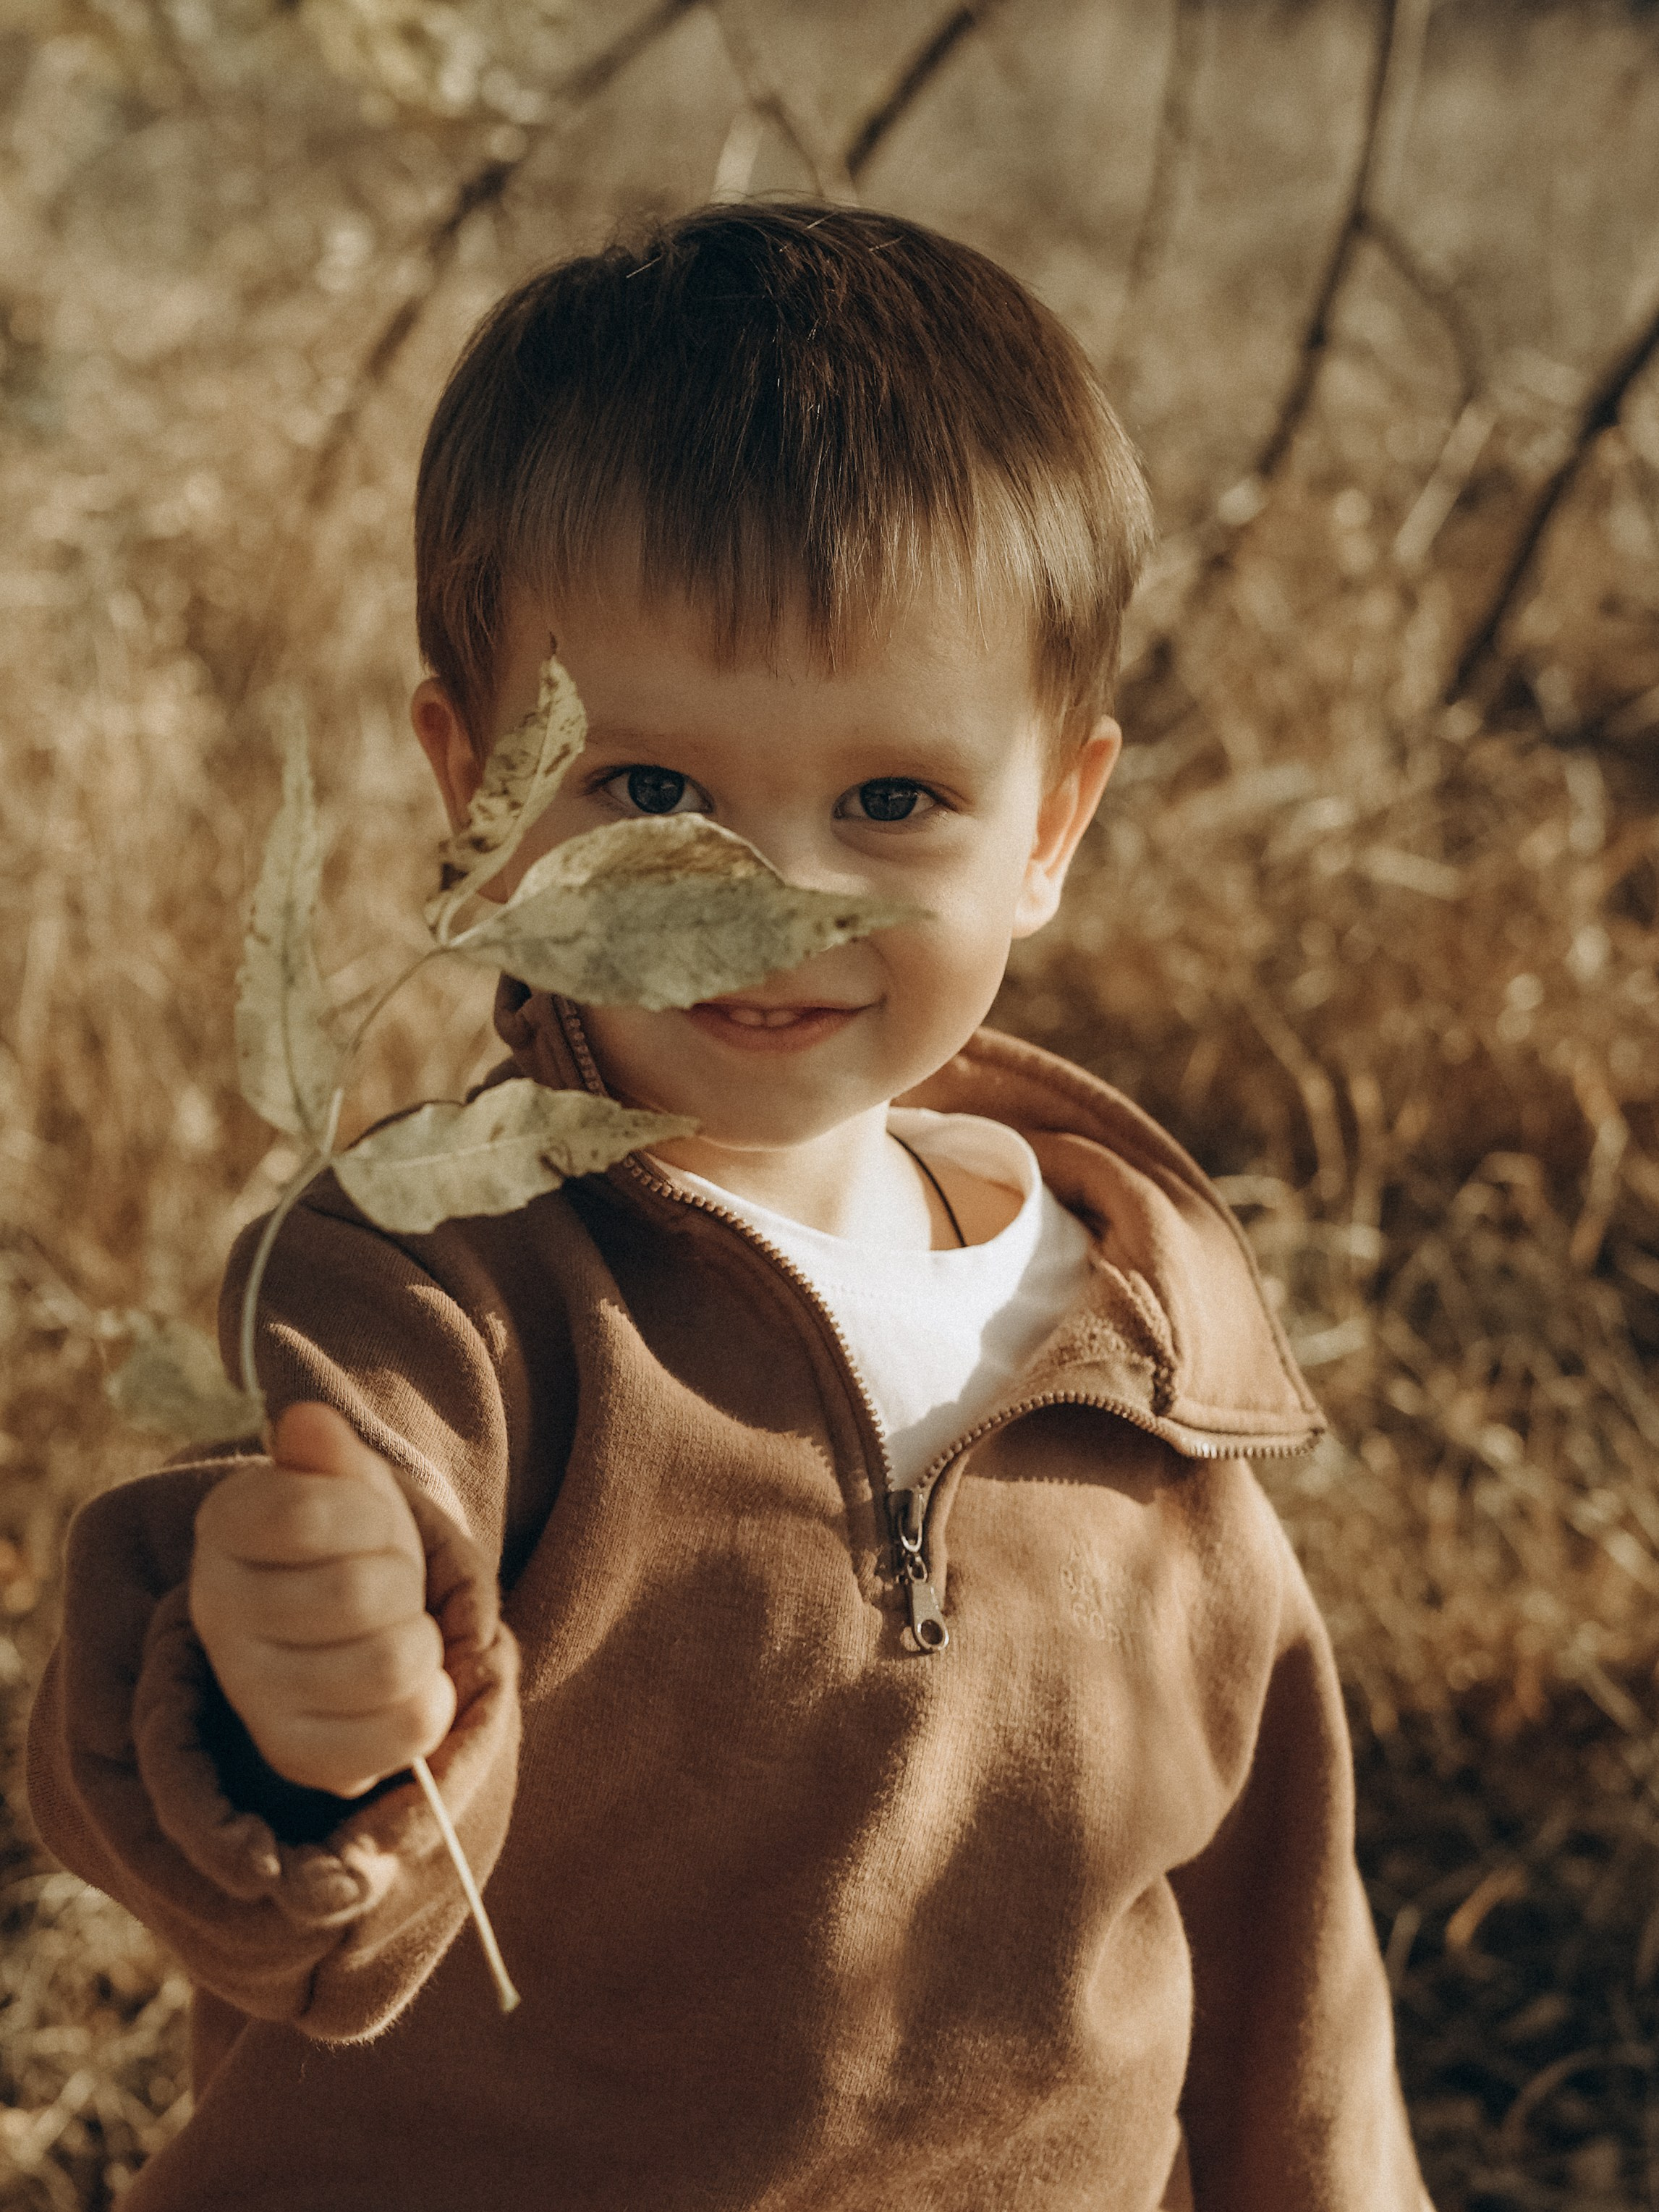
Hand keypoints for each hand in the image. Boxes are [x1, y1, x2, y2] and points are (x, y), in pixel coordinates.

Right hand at [190, 1402, 457, 1796]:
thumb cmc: (350, 1539)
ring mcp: (252, 1694)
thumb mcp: (346, 1479)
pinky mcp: (297, 1754)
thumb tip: (306, 1424)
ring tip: (397, 1632)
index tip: (367, 1522)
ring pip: (392, 1664)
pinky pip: (406, 1729)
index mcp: (224, 1527)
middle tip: (388, 1582)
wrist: (343, 1625)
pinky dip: (432, 1701)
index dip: (371, 1513)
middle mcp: (219, 1614)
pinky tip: (410, 1685)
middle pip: (364, 1594)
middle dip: (404, 1578)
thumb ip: (328, 1450)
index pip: (314, 1514)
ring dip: (421, 1639)